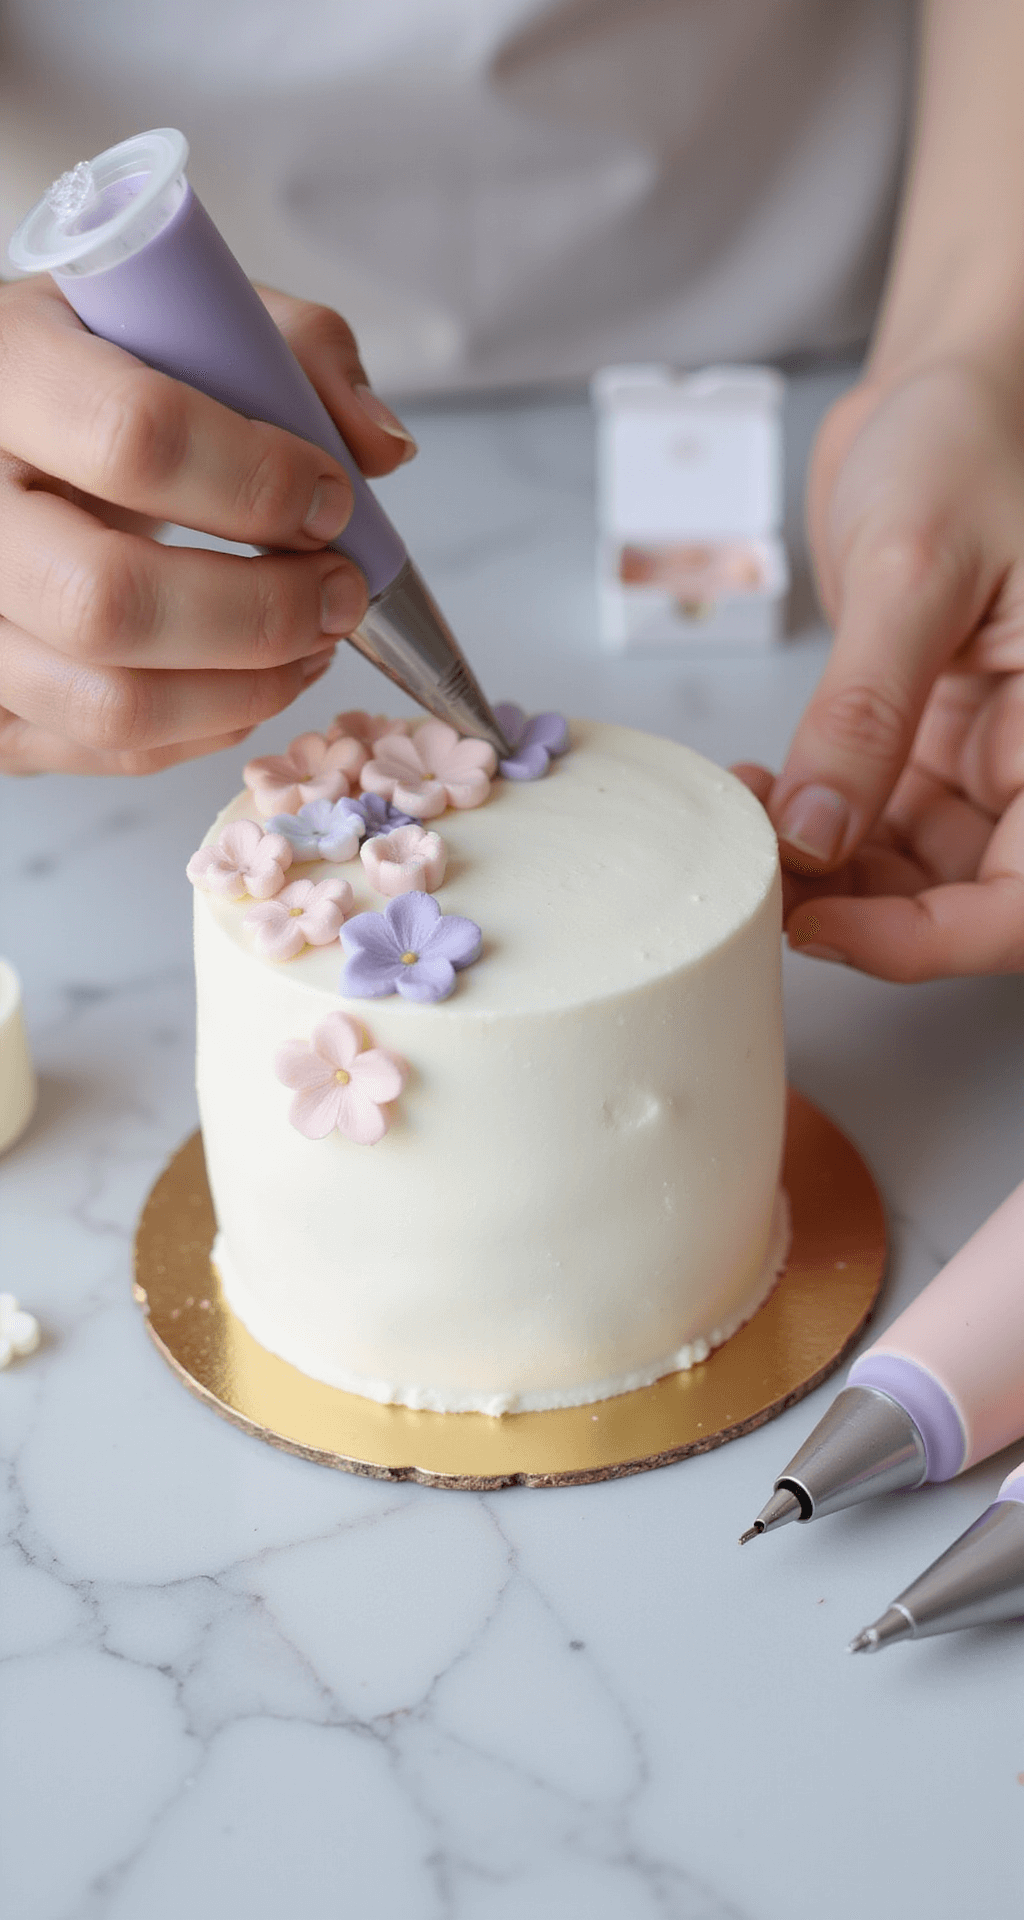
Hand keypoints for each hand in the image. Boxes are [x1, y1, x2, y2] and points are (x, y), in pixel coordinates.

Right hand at [0, 277, 416, 775]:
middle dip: (262, 614)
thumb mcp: (194, 314)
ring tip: (314, 644)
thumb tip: (378, 451)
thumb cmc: (111, 370)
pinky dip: (207, 729)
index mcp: (4, 368)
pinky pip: (107, 749)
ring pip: (109, 702)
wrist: (14, 433)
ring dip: (247, 690)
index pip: (135, 438)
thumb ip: (298, 354)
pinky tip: (254, 682)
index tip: (334, 499)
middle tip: (340, 596)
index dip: (261, 483)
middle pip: (109, 602)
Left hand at [736, 358, 1023, 980]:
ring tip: (746, 825)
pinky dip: (814, 826)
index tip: (823, 928)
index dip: (932, 939)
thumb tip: (814, 835)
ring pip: (913, 876)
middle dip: (860, 910)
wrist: (941, 392)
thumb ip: (868, 707)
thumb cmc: (970, 440)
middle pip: (967, 901)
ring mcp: (987, 759)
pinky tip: (759, 792)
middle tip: (759, 879)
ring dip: (825, 872)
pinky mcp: (931, 745)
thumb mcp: (915, 565)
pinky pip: (876, 823)